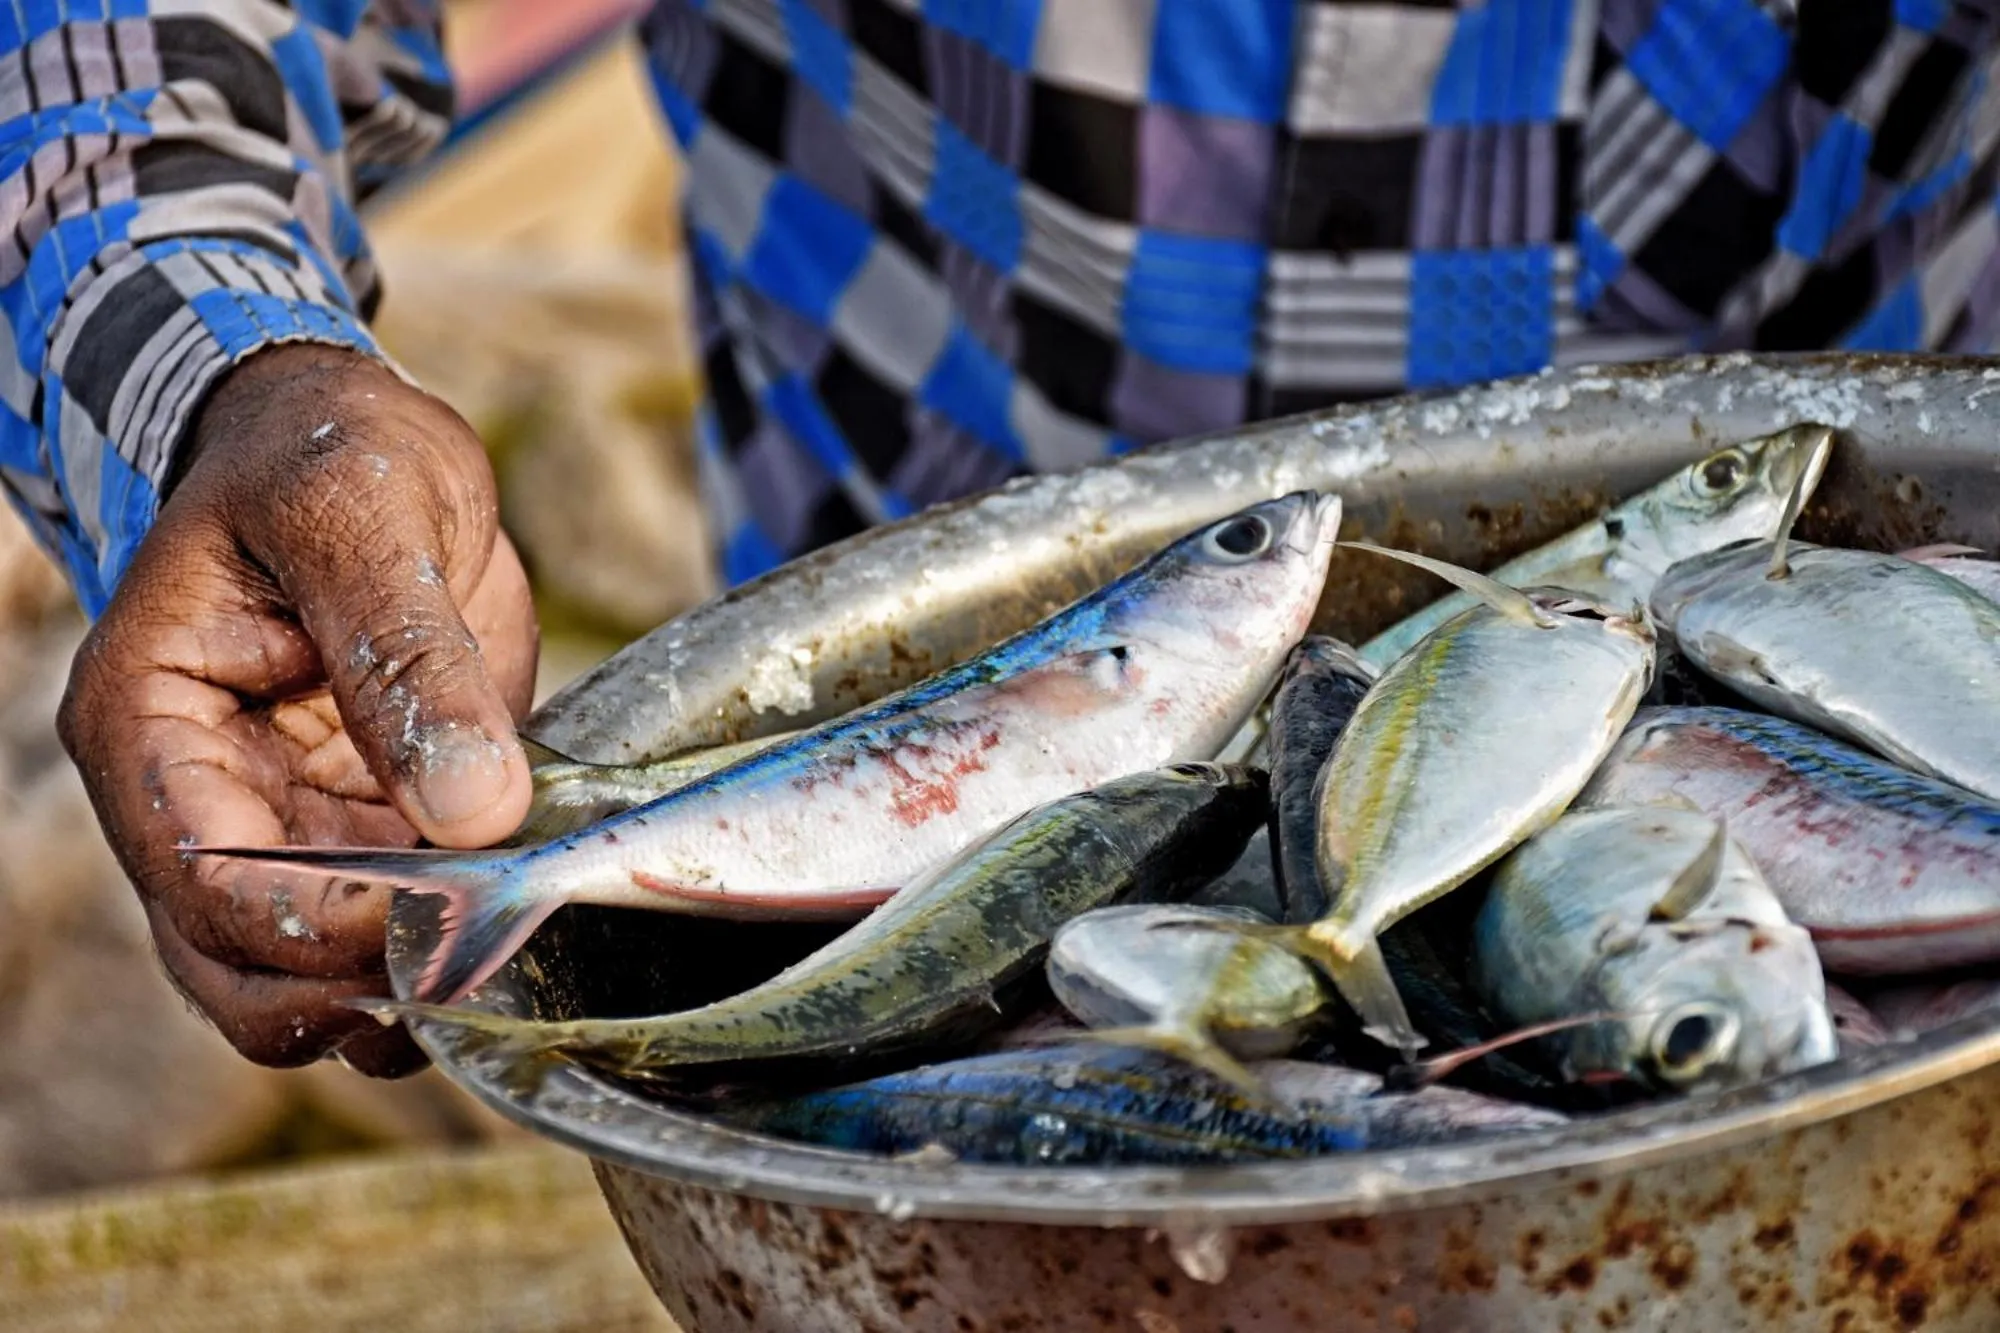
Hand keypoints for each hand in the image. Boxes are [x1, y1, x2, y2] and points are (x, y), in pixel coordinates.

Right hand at [58, 344, 538, 1074]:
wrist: (358, 441)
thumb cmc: (328, 451)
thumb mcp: (366, 515)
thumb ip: (409, 658)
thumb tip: (470, 808)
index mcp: (146, 719)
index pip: (207, 877)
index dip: (328, 920)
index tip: (454, 905)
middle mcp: (188, 795)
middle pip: (237, 965)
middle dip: (353, 986)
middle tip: (483, 962)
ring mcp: (268, 823)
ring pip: (298, 979)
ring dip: (394, 995)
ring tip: (504, 964)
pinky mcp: (349, 830)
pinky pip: (374, 935)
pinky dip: (436, 957)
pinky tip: (513, 935)